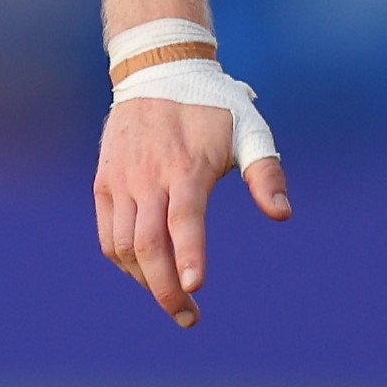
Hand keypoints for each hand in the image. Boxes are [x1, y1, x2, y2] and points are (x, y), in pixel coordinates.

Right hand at [93, 93, 288, 329]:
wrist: (158, 70)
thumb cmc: (213, 107)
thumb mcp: (250, 130)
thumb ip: (267, 173)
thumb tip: (282, 215)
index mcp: (186, 168)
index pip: (183, 221)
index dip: (188, 257)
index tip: (195, 289)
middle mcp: (148, 178)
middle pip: (148, 246)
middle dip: (165, 289)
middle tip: (188, 316)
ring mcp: (121, 181)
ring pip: (123, 247)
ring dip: (145, 281)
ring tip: (172, 296)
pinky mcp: (104, 183)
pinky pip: (108, 235)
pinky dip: (125, 261)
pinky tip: (147, 272)